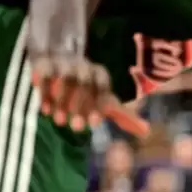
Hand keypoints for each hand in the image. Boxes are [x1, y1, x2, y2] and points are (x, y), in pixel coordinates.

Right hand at [30, 55, 149, 137]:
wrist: (61, 60)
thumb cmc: (89, 88)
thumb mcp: (106, 100)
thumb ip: (123, 115)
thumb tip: (146, 131)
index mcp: (100, 75)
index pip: (102, 89)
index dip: (99, 105)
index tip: (95, 124)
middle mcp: (84, 68)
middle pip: (84, 85)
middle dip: (81, 107)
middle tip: (77, 128)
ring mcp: (65, 65)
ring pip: (65, 80)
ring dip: (62, 102)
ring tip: (60, 122)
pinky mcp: (46, 65)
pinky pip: (46, 76)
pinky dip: (45, 93)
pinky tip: (45, 110)